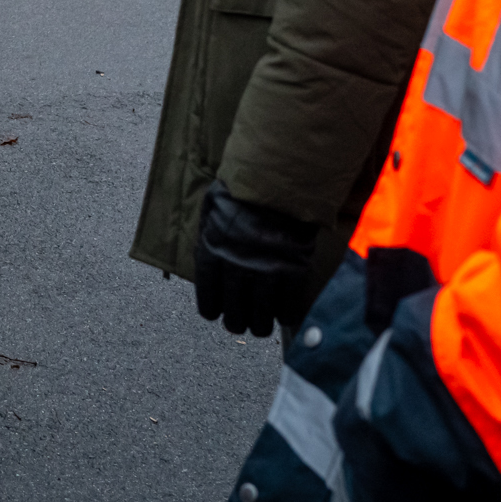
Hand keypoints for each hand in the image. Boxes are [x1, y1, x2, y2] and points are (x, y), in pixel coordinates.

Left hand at [191, 182, 319, 338]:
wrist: (278, 176)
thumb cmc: (240, 191)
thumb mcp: (210, 212)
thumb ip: (207, 241)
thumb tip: (207, 267)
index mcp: (211, 253)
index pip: (208, 302)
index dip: (214, 311)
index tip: (220, 313)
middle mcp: (236, 268)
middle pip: (235, 317)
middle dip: (239, 323)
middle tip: (244, 321)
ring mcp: (266, 271)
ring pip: (262, 319)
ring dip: (262, 325)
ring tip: (264, 323)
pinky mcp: (293, 270)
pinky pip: (288, 308)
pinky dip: (287, 315)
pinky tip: (285, 313)